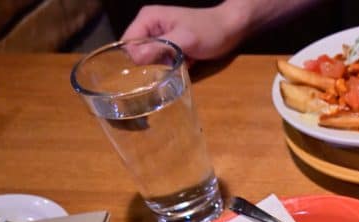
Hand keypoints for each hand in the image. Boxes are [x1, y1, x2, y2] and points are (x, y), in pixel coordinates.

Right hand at [122, 4, 245, 61]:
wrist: (231, 28)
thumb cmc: (209, 31)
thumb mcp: (185, 39)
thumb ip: (160, 47)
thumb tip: (137, 59)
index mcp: (147, 19)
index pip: (128, 43)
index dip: (138, 59)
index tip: (156, 66)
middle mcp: (149, 26)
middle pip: (137, 53)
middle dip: (151, 64)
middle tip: (172, 65)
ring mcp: (159, 37)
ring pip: (150, 59)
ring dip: (164, 66)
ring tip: (182, 63)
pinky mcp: (170, 46)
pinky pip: (162, 61)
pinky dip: (173, 66)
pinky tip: (187, 63)